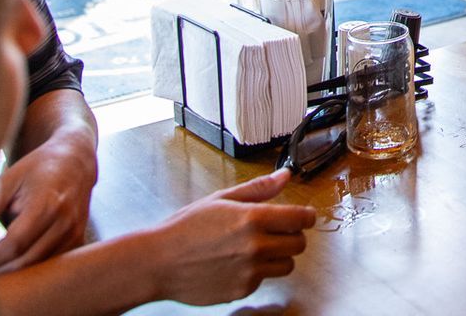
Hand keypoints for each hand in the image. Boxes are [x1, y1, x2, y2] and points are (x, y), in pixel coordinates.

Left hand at [0, 131, 98, 270]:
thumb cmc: (37, 168)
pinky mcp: (78, 243)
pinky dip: (30, 271)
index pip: (14, 244)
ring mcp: (75, 234)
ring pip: (39, 269)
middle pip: (26, 262)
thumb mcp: (9, 179)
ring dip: (14, 276)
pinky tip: (11, 267)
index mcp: (47, 204)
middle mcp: (66, 222)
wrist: (75, 161)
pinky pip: (50, 267)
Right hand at [149, 168, 318, 305]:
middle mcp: (255, 246)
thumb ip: (258, 189)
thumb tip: (285, 176)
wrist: (158, 263)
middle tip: (277, 231)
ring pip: (287, 265)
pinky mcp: (242, 290)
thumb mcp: (221, 199)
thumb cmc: (185, 229)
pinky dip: (256, 272)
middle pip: (299, 243)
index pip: (300, 218)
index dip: (307, 216)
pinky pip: (264, 280)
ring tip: (256, 248)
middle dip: (292, 235)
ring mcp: (250, 271)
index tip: (305, 216)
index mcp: (252, 218)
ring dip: (279, 256)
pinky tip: (236, 263)